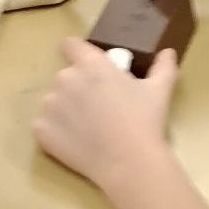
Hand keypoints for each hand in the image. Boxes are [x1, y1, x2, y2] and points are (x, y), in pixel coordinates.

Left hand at [33, 38, 178, 189]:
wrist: (129, 163)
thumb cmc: (145, 121)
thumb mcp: (159, 90)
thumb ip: (162, 67)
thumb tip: (168, 52)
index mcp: (91, 64)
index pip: (70, 45)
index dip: (77, 53)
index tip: (86, 67)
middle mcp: (65, 79)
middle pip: (65, 77)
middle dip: (77, 88)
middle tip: (98, 108)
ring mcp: (49, 105)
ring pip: (53, 101)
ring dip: (65, 110)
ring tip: (87, 129)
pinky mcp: (40, 129)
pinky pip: (44, 125)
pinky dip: (55, 131)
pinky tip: (75, 142)